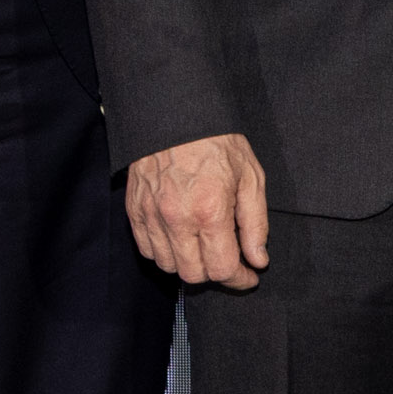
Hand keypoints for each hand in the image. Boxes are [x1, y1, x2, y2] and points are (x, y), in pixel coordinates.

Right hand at [126, 133, 271, 287]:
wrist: (175, 114)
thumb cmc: (217, 142)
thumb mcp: (250, 177)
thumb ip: (255, 224)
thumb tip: (258, 259)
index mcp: (210, 211)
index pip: (222, 269)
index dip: (239, 279)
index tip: (248, 276)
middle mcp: (177, 219)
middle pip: (193, 275)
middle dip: (215, 273)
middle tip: (227, 260)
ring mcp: (151, 216)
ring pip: (168, 266)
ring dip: (188, 264)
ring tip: (203, 247)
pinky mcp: (135, 210)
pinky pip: (146, 249)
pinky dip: (164, 252)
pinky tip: (180, 239)